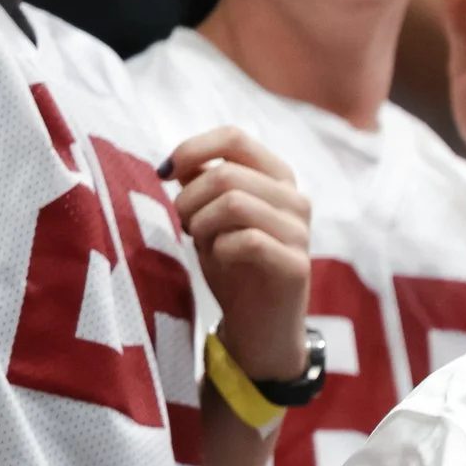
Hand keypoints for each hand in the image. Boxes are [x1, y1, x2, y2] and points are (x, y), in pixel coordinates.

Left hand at [168, 127, 311, 382]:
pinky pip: (247, 240)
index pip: (234, 138)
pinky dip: (220, 249)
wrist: (259, 327)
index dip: (192, 149)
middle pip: (227, 174)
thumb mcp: (211, 218)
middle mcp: (296, 199)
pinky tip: (219, 260)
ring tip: (199, 241)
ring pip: (235, 203)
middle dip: (189, 199)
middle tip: (183, 225)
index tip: (165, 174)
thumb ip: (202, 185)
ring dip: (202, 223)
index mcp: (277, 178)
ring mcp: (300, 233)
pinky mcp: (296, 266)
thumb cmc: (234, 267)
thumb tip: (177, 162)